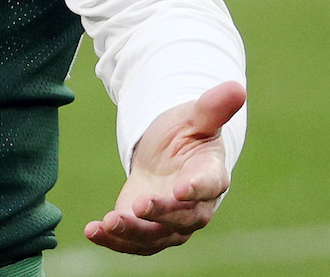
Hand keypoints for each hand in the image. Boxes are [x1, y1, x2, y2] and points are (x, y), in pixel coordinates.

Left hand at [85, 81, 245, 254]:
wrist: (166, 155)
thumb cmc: (185, 134)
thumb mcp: (195, 117)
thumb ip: (213, 107)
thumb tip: (237, 87)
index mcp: (211, 175)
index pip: (208, 185)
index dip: (196, 188)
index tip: (181, 189)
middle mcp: (195, 206)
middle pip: (183, 218)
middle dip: (161, 213)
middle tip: (139, 205)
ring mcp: (171, 223)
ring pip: (156, 236)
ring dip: (132, 233)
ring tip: (108, 222)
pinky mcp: (146, 230)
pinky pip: (134, 242)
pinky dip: (113, 241)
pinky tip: (92, 230)